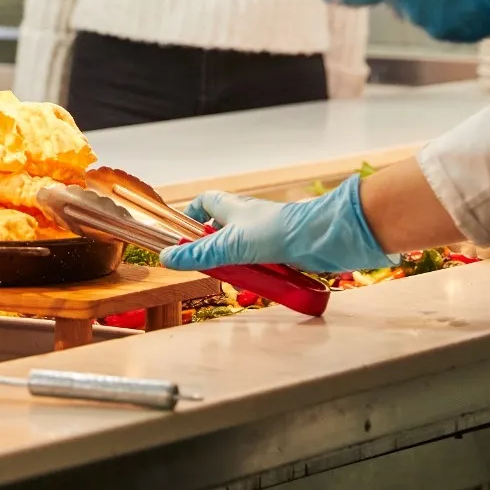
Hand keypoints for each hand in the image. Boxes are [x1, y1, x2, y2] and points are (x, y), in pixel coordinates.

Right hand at [160, 175, 395, 274]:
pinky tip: (259, 286)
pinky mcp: (283, 250)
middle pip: (222, 232)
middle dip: (214, 252)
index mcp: (232, 207)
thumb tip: (166, 258)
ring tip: (236, 282)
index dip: (192, 217)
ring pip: (243, 251)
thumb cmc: (276, 231)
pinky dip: (259, 275)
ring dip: (238, 267)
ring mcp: (267, 234)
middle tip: (210, 269)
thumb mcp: (231, 245)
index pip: (204, 203)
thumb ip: (200, 254)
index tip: (183, 238)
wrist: (323, 237)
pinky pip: (263, 263)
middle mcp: (248, 218)